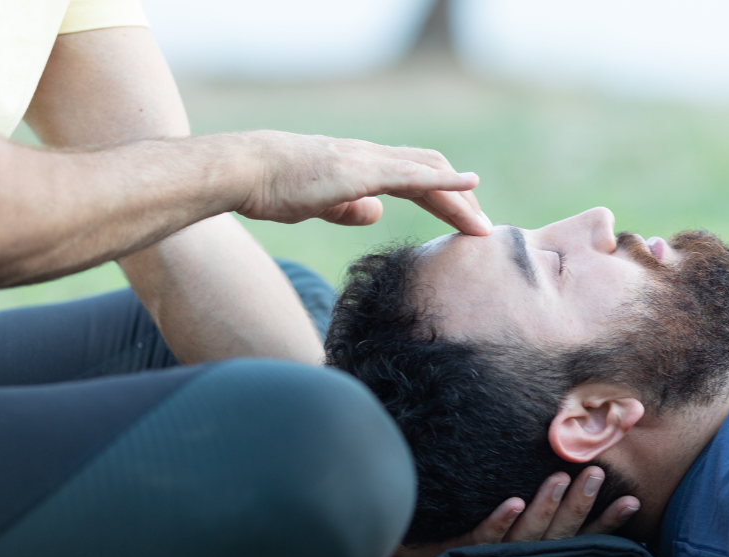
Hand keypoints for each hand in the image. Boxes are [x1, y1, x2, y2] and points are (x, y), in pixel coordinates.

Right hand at [238, 132, 490, 235]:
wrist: (246, 171)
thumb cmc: (271, 187)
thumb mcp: (316, 203)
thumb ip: (347, 207)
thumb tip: (376, 213)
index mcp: (359, 165)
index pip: (412, 177)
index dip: (441, 196)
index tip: (462, 221)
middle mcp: (369, 156)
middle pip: (429, 172)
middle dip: (459, 200)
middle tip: (481, 228)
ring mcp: (367, 160)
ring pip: (429, 172)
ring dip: (460, 197)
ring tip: (482, 224)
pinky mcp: (363, 170)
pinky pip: (414, 175)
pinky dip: (446, 181)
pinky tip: (470, 186)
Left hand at [391, 467, 640, 556]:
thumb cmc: (479, 538)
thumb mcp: (518, 528)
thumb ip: (548, 511)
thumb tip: (577, 471)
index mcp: (541, 551)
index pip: (582, 538)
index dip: (607, 522)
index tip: (632, 500)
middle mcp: (525, 555)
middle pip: (559, 532)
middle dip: (580, 504)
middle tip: (595, 473)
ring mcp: (497, 554)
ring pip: (528, 533)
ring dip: (546, 506)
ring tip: (560, 477)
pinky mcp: (466, 549)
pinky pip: (484, 536)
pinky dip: (499, 521)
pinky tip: (511, 502)